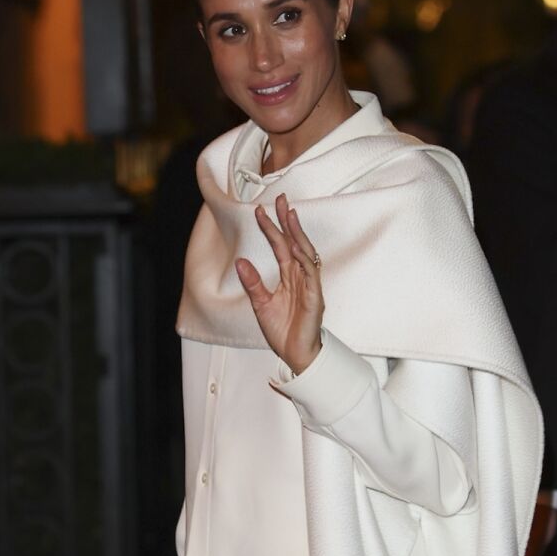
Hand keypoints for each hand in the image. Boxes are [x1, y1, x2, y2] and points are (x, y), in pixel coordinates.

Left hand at [236, 194, 323, 374]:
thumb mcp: (261, 304)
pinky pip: (311, 275)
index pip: (281, 247)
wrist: (296, 355)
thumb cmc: (284, 331)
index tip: (261, 211)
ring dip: (297, 234)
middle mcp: (301, 277)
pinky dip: (305, 260)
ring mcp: (310, 286)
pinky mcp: (315, 298)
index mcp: (289, 278)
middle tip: (281, 200)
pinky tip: (297, 247)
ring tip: (289, 216)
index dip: (272, 229)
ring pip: (306, 253)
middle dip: (287, 221)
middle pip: (295, 243)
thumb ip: (253, 283)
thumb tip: (241, 262)